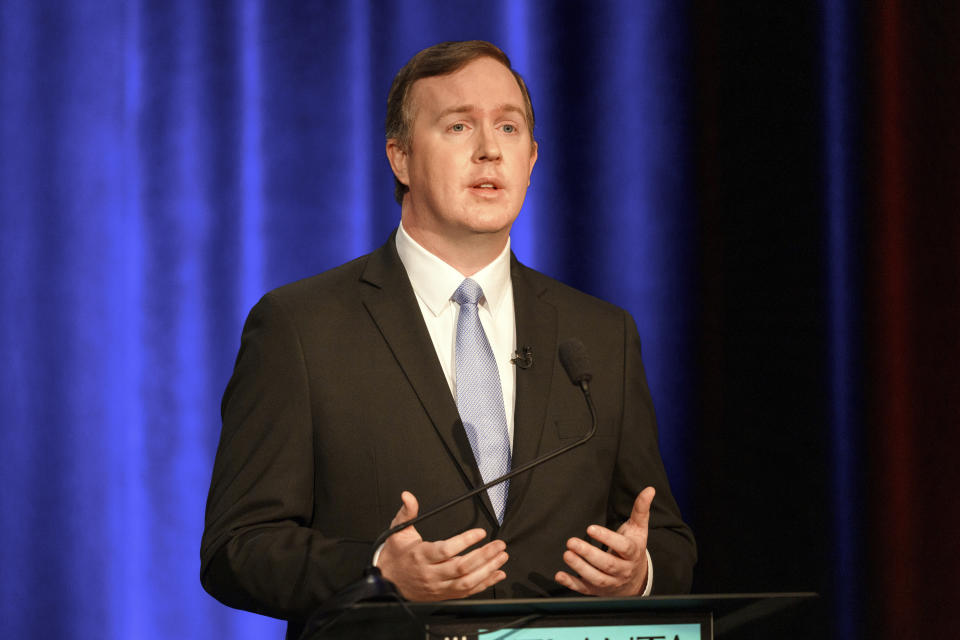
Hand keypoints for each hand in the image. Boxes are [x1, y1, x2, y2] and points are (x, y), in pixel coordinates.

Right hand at [377, 491, 507, 600]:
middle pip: (461, 567)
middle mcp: (430, 573)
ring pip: (466, 582)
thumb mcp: (397, 531)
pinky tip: (497, 574)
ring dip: (487, 570)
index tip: (480, 532)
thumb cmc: (396, 554)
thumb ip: (407, 512)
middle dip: (483, 556)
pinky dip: (484, 584)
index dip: (465, 541)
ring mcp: (438, 586)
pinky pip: (467, 592)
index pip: (446, 550)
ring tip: (501, 557)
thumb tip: (408, 496)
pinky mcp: (444, 594)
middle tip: (498, 545)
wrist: (388, 581)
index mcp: (420, 556)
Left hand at [555, 487, 653, 595]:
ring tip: (567, 554)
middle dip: (589, 554)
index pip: (623, 547)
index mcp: (632, 553)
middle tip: (571, 541)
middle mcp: (623, 570)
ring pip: (596, 578)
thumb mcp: (639, 530)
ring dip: (580, 568)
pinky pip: (584, 590)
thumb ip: (641, 510)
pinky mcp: (597, 591)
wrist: (636, 580)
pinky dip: (572, 584)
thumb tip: (649, 489)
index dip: (607, 538)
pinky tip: (560, 575)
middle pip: (607, 564)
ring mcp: (610, 582)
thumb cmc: (633, 549)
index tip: (591, 528)